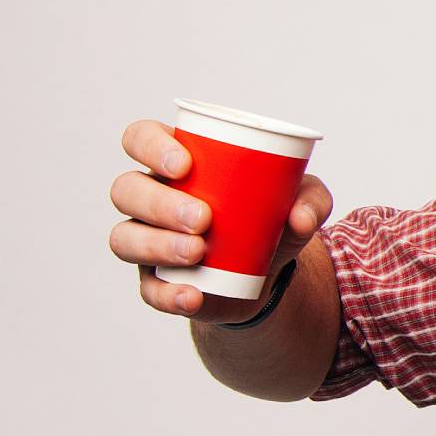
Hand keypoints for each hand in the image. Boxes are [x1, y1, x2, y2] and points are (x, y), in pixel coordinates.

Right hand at [109, 118, 332, 324]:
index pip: (140, 138)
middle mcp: (151, 198)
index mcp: (177, 162)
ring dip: (158, 245)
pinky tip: (192, 296)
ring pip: (124, 238)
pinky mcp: (155, 281)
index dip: (149, 146)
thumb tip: (299, 217)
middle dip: (159, 203)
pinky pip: (147, 289)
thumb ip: (311, 199)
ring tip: (198, 251)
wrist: (269, 272)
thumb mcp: (302, 200)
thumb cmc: (272, 216)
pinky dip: (167, 295)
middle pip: (127, 190)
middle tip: (203, 218)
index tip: (184, 165)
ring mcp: (147, 240)